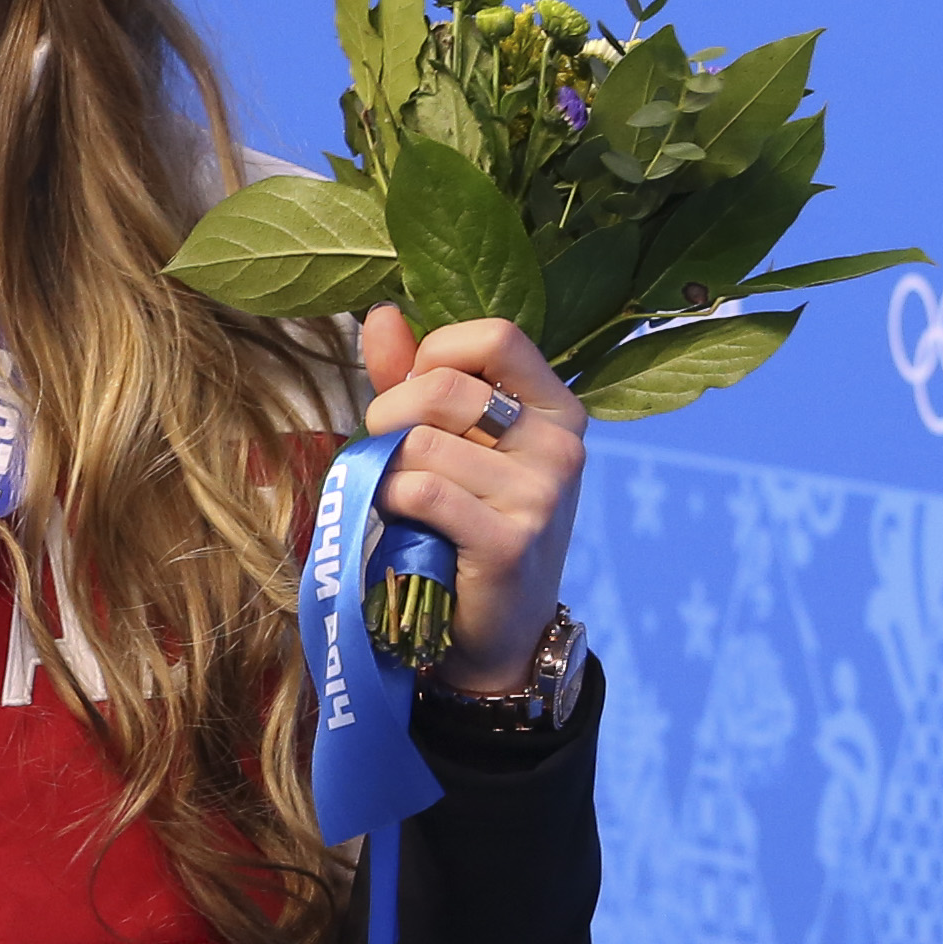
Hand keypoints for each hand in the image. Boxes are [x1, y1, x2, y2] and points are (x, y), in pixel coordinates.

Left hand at [361, 305, 586, 693]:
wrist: (495, 630)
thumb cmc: (464, 523)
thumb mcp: (448, 442)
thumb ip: (412, 376)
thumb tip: (381, 313)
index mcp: (555, 406)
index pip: (496, 335)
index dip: (435, 353)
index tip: (416, 391)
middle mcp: (561, 444)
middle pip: (446, 388)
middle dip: (390, 415)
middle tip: (388, 453)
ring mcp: (542, 494)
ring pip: (421, 446)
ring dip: (387, 470)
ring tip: (402, 500)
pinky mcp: (511, 540)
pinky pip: (420, 490)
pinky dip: (388, 501)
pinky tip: (399, 520)